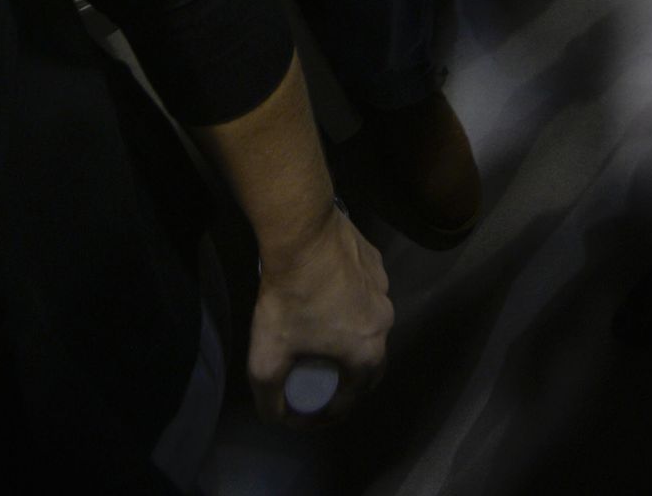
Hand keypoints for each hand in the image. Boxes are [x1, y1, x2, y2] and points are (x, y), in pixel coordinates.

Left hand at [248, 204, 391, 424]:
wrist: (303, 234)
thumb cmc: (289, 299)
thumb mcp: (266, 360)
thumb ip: (270, 400)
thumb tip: (279, 417)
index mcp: (368, 351)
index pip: (352, 398)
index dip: (327, 412)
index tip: (307, 409)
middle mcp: (385, 322)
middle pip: (369, 364)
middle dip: (347, 381)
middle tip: (322, 380)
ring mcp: (384, 288)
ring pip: (370, 325)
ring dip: (350, 338)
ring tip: (323, 336)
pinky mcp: (376, 262)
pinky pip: (365, 294)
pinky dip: (350, 305)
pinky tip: (327, 298)